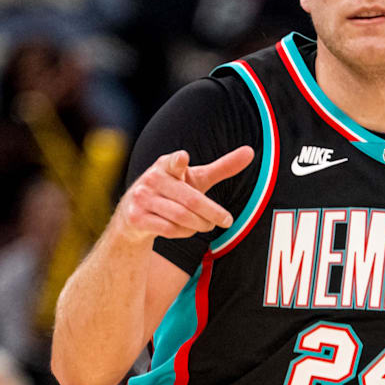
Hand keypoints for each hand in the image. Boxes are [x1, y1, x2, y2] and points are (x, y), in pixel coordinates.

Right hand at [115, 147, 252, 242]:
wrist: (133, 215)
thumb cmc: (174, 191)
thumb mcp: (196, 178)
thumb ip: (222, 167)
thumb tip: (250, 152)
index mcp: (167, 165)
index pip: (173, 162)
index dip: (178, 161)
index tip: (183, 159)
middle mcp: (152, 179)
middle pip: (190, 200)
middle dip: (212, 213)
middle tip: (228, 221)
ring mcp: (142, 199)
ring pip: (181, 217)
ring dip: (200, 224)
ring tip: (208, 225)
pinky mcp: (136, 217)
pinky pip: (169, 229)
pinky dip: (184, 232)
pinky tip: (188, 229)